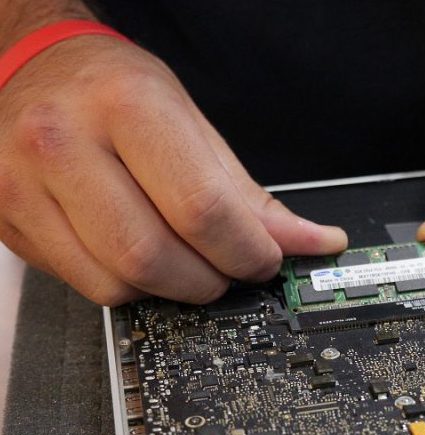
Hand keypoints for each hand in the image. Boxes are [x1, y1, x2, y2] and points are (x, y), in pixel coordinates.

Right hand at [0, 36, 346, 304]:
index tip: (266, 261)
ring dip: (171, 290)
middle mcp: (64, 144)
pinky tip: (142, 260)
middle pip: (154, 257)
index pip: (201, 210)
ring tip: (187, 263)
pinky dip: (132, 288)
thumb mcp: (191, 125)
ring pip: (118, 284)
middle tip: (228, 269)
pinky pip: (89, 287)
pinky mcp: (12, 223)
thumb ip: (247, 195)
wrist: (32, 68)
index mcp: (126, 106)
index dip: (247, 252)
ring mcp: (27, 187)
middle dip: (210, 281)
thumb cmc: (115, 90)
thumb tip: (311, 242)